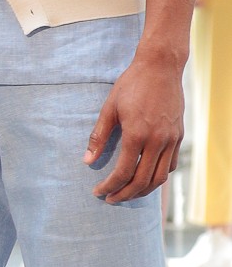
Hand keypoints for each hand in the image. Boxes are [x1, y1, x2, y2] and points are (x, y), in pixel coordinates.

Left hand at [84, 50, 183, 202]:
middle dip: (125, 194)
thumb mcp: (109, 108)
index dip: (110, 186)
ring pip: (160, 177)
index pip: (123, 172)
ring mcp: (171, 139)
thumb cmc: (131, 84)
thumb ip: (99, 136)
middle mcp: (157, 141)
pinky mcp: (179, 135)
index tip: (98, 192)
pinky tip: (147, 176)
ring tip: (128, 193)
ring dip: (143, 190)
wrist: (160, 67)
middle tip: (111, 199)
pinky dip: (159, 176)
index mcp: (137, 135)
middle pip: (143, 181)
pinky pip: (171, 164)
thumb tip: (87, 161)